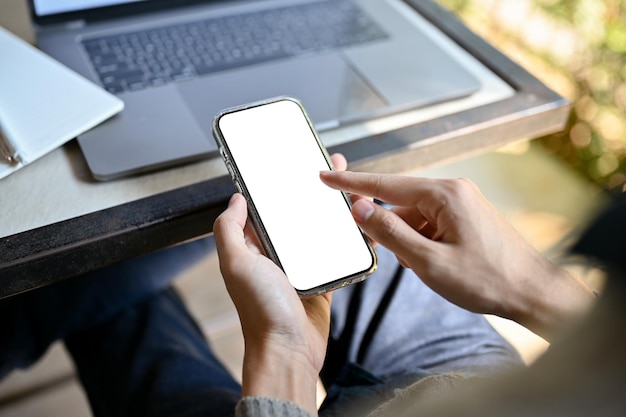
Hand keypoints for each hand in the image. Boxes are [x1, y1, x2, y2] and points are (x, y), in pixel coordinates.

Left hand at [212, 154, 347, 412]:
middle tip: (330, 169)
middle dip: (311, 193)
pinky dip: (346, 240)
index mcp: (255, 247)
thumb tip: (235, 199)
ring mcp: (301, 267)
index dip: (278, 186)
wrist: (289, 350)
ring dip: (332, 212)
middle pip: (296, 215)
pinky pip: (336, 254)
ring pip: (318, 231)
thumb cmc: (261, 310)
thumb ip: (229, 229)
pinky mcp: (322, 280)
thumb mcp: (237, 263)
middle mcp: (277, 255)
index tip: (293, 165)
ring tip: (349, 190)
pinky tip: (358, 223)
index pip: (266, 208)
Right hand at [320, 171, 594, 340]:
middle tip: (391, 251)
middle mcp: (453, 191)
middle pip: (401, 202)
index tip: (326, 176)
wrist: (533, 293)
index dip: (352, 184)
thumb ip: (391, 232)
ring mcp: (462, 204)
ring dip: (408, 241)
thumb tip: (360, 208)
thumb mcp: (429, 261)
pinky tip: (432, 263)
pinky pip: (430, 224)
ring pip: (415, 217)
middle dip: (389, 228)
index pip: (386, 184)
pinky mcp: (466, 217)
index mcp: (445, 194)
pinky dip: (422, 242)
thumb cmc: (488, 279)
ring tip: (426, 267)